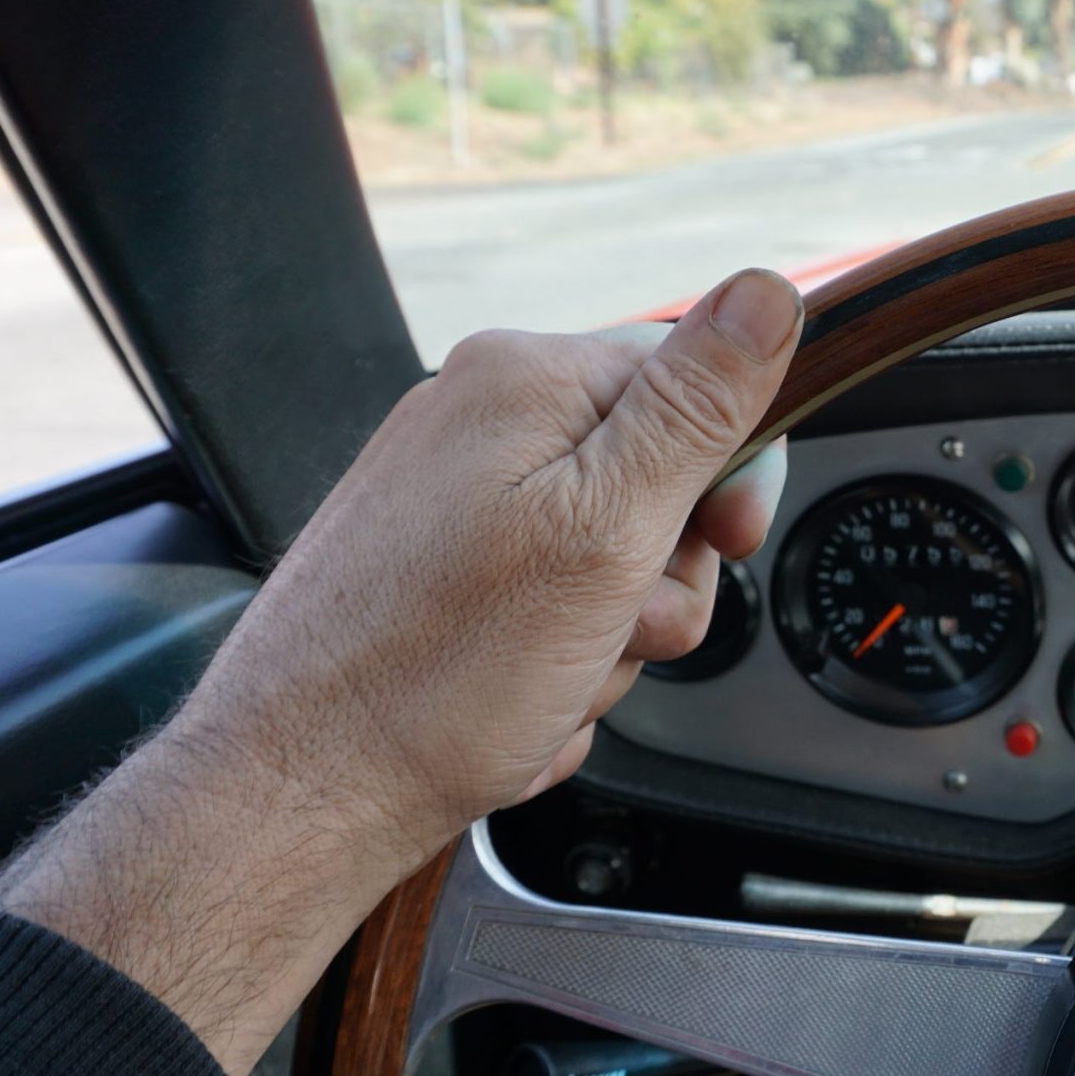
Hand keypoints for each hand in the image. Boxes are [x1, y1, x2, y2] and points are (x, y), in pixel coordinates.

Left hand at [0, 270, 801, 1075]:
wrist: (304, 788)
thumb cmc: (442, 672)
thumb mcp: (608, 528)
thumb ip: (698, 408)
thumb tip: (770, 287)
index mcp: (527, 379)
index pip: (697, 382)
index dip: (731, 478)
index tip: (721, 545)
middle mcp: (481, 418)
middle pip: (657, 479)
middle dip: (659, 578)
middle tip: (615, 629)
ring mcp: (453, 497)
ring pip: (610, 559)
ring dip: (607, 639)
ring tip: (552, 676)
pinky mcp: (436, 569)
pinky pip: (550, 606)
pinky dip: (553, 665)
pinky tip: (516, 699)